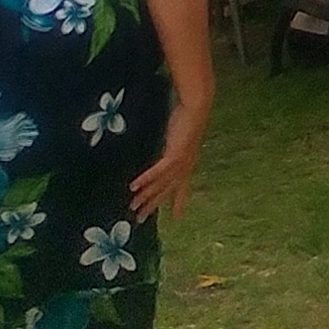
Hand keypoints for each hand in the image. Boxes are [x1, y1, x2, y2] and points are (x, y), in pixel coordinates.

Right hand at [130, 101, 208, 220]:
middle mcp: (185, 166)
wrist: (196, 108)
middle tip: (140, 219)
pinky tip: (133, 187)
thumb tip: (163, 150)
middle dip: (153, 205)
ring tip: (132, 207)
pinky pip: (157, 171)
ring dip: (146, 196)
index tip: (177, 218)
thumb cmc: (187, 118)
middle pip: (167, 191)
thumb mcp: (178, 137)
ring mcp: (181, 162)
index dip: (179, 202)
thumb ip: (170, 146)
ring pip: (160, 184)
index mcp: (188, 163)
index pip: (183, 188)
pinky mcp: (174, 155)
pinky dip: (146, 179)